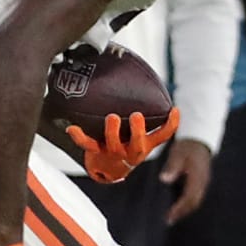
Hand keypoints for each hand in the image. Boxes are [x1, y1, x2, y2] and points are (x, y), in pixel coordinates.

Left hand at [65, 108, 180, 183]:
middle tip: (137, 116)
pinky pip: (87, 145)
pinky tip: (71, 128)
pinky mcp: (95, 153)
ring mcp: (113, 153)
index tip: (174, 109)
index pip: (162, 136)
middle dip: (138, 131)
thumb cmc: (127, 142)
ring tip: (112, 117)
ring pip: (113, 145)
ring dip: (112, 132)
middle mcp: (131, 151)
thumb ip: (145, 113)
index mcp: (144, 144)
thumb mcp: (138, 133)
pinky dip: (79, 137)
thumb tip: (137, 75)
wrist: (109, 170)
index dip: (171, 124)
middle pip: (138, 145)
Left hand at [158, 137, 211, 224]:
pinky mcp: (200, 182)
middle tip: (168, 221)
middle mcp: (202, 182)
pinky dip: (186, 203)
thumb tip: (165, 179)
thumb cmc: (187, 146)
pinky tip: (177, 206)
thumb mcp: (178, 153)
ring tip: (171, 217)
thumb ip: (172, 166)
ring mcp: (203, 182)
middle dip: (182, 213)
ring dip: (184, 210)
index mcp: (197, 177)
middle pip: (194, 202)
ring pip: (195, 201)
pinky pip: (194, 196)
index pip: (190, 197)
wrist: (199, 138)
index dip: (180, 208)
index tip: (169, 216)